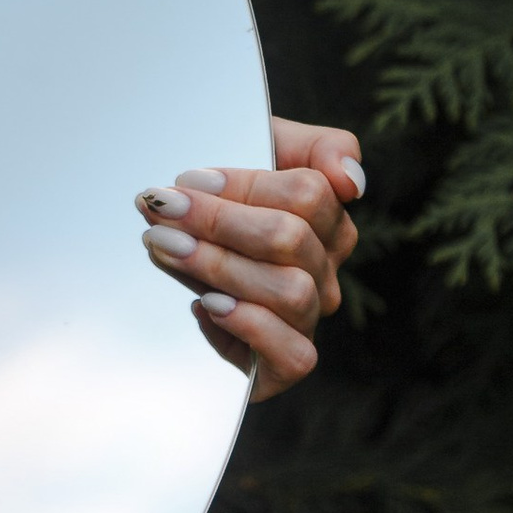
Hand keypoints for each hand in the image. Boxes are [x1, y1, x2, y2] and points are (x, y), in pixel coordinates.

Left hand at [135, 118, 361, 403]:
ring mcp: (307, 318)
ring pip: (290, 291)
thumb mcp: (259, 149)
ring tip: (165, 246)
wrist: (173, 258)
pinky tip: (207, 304)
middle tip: (161, 209)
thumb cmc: (219, 199)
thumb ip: (318, 148)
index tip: (187, 180)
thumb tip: (351, 179)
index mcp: (326, 219)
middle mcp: (323, 271)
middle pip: (291, 239)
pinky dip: (250, 326)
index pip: (309, 193)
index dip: (245, 185)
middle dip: (219, 221)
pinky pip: (294, 353)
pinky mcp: (286, 364)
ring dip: (219, 266)